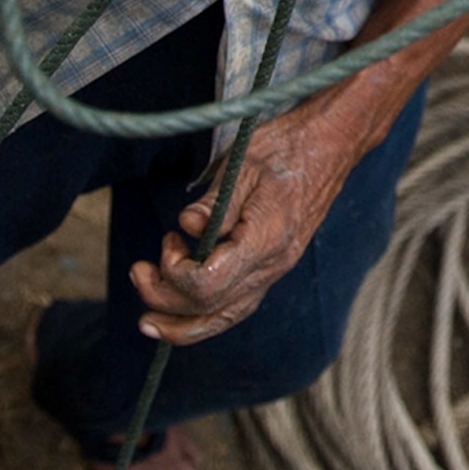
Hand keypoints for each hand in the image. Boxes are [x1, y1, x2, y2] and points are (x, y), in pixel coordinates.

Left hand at [128, 100, 361, 341]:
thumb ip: (213, 204)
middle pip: (211, 309)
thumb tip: (186, 226)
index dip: (176, 273)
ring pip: (225, 318)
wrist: (330, 144)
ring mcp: (275, 270)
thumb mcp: (243, 164)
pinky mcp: (272, 267)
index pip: (210, 283)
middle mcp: (273, 264)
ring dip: (182, 325)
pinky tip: (183, 312)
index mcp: (265, 239)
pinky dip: (205, 316)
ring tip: (148, 321)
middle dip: (165, 300)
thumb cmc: (286, 146)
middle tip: (138, 272)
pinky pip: (236, 306)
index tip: (169, 240)